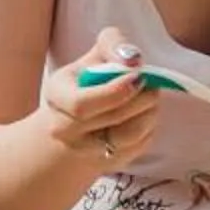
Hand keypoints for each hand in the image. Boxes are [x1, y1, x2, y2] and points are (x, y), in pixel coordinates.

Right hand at [41, 29, 161, 171]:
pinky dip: (149, 128)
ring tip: (151, 97)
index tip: (137, 75)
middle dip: (141, 98)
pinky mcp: (108, 164)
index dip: (114, 91)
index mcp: (57, 98)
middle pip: (113, 117)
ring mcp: (86, 151)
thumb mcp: (90, 58)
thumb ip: (111, 45)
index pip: (81, 105)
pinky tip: (145, 114)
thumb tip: (133, 58)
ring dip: (149, 113)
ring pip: (129, 135)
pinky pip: (138, 146)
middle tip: (152, 83)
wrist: (69, 129)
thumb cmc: (83, 85)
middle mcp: (65, 130)